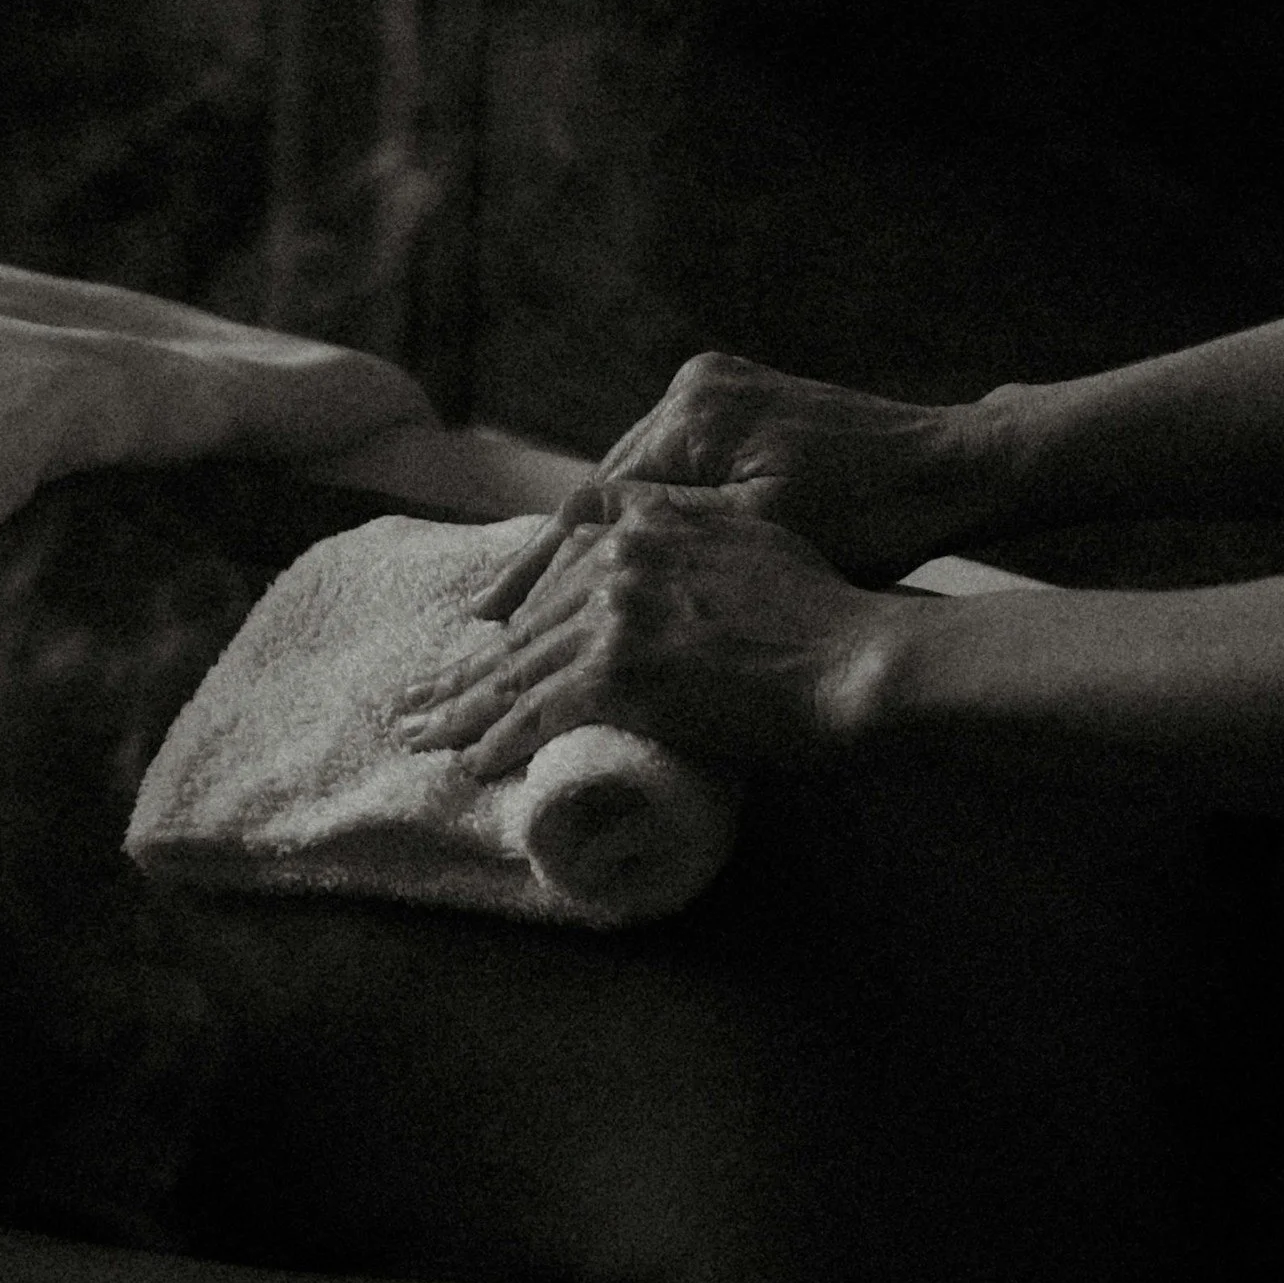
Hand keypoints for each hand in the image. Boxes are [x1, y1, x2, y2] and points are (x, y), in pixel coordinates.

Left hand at [399, 480, 906, 779]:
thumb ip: (693, 530)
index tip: (486, 640)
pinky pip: (538, 711)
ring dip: (466, 710)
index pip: (561, 565)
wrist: (858, 656)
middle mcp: (621, 554)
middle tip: (425, 699)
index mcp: (650, 518)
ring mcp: (615, 610)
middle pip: (529, 619)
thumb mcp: (755, 533)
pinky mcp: (618, 669)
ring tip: (426, 736)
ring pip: (520, 667)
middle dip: (475, 667)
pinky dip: (501, 742)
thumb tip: (665, 557)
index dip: (517, 611)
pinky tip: (471, 764)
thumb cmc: (827, 612)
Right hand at [476, 353, 997, 620]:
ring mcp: (716, 390)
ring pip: (631, 481)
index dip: (540, 568)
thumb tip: (572, 549)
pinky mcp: (740, 404)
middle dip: (552, 561)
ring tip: (533, 608)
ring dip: (590, 546)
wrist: (956, 466)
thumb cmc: (876, 515)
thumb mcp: (763, 536)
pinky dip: (637, 522)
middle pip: (602, 487)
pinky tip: (604, 566)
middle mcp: (692, 387)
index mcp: (693, 412)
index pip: (592, 499)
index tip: (492, 620)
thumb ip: (668, 534)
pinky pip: (667, 470)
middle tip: (490, 623)